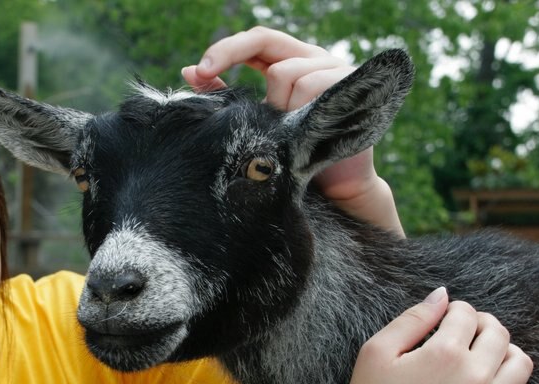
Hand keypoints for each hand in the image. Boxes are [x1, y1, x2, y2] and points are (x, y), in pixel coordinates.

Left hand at [183, 26, 403, 236]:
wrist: (333, 188)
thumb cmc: (291, 155)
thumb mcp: (255, 121)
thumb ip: (227, 96)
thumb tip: (189, 71)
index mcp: (289, 61)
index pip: (256, 40)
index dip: (226, 49)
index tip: (198, 71)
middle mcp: (312, 58)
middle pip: (268, 44)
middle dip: (240, 66)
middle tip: (221, 88)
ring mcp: (333, 67)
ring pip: (286, 72)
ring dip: (279, 107)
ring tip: (288, 134)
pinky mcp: (349, 83)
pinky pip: (310, 85)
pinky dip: (298, 111)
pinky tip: (301, 132)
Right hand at [326, 287, 533, 383]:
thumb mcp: (376, 352)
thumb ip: (413, 318)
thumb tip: (443, 295)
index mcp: (445, 354)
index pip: (467, 314)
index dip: (454, 311)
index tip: (444, 320)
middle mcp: (476, 379)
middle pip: (499, 334)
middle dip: (481, 326)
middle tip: (464, 334)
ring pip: (520, 364)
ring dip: (503, 353)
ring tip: (481, 359)